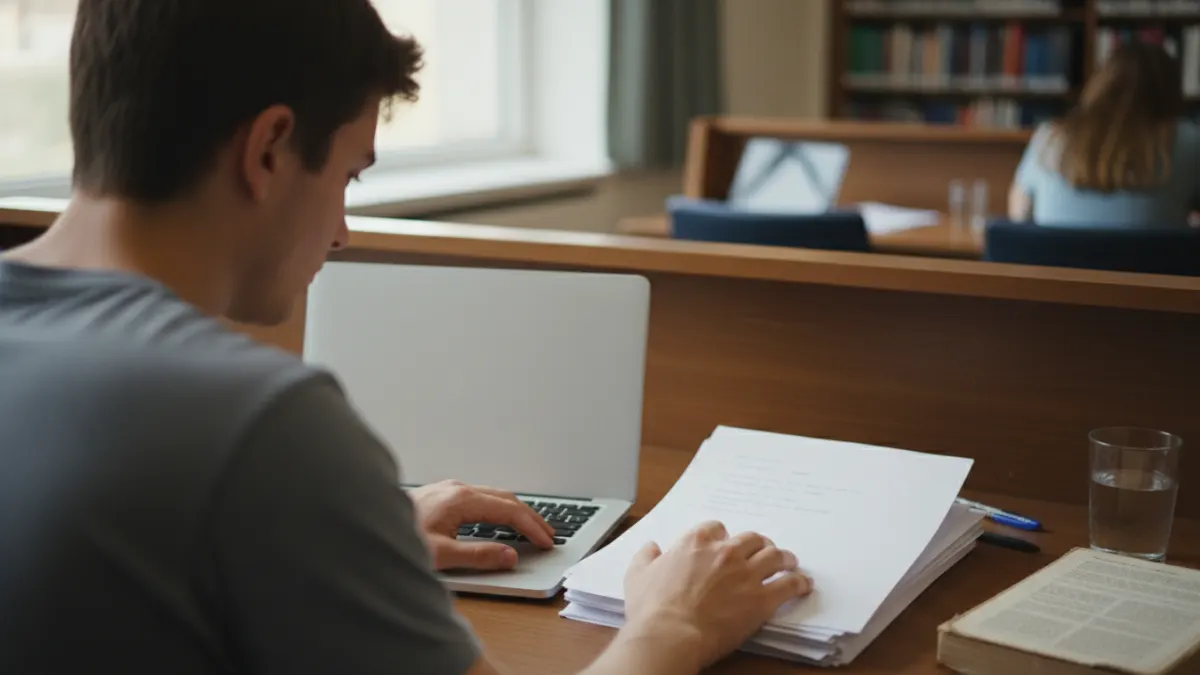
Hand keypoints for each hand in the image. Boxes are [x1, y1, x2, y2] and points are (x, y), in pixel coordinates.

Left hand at [410, 480, 555, 570]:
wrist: (365, 522)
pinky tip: (500, 520)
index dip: (531, 527)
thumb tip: (509, 556)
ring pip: (494, 495)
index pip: (508, 511)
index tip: (546, 541)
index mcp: (461, 500)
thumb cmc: (398, 538)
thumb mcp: (440, 555)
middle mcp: (458, 489)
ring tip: (531, 527)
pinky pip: (481, 497)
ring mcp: (450, 489)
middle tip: (548, 534)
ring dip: (515, 511)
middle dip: (530, 516)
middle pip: (505, 499)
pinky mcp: (443, 494)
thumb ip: (478, 556)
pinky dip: (499, 508)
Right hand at [620, 521, 811, 669]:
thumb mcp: (637, 576)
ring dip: (783, 558)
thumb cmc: (652, 609)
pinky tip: (803, 584)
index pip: (716, 528)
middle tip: (762, 552)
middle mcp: (724, 552)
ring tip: (789, 563)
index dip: (722, 537)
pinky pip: (789, 584)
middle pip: (751, 539)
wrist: (670, 634)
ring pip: (774, 556)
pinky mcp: (761, 598)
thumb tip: (651, 547)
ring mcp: (746, 574)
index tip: (724, 544)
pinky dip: (798, 582)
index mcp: (695, 543)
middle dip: (758, 544)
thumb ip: (645, 557)